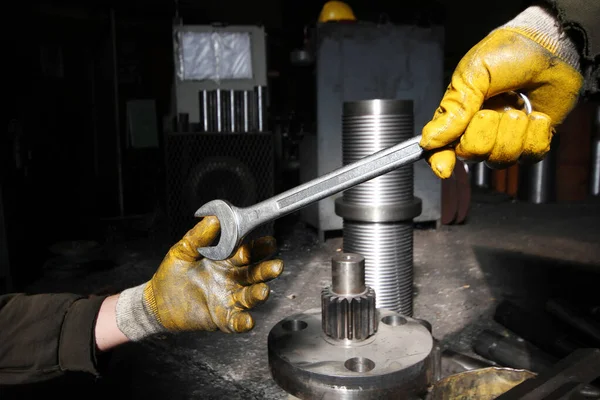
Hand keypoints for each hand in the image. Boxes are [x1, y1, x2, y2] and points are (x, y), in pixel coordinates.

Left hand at [115, 217, 283, 339]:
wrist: (156, 300)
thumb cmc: (172, 273)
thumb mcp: (183, 249)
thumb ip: (199, 236)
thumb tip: (214, 218)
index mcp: (227, 259)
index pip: (249, 251)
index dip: (260, 247)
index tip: (269, 243)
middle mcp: (233, 278)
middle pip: (256, 273)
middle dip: (267, 270)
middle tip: (276, 266)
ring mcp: (229, 298)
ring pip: (250, 296)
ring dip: (259, 294)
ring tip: (263, 291)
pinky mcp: (221, 318)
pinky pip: (236, 321)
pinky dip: (243, 322)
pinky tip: (248, 320)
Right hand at [420, 6, 582, 178]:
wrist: (549, 46)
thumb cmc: (507, 54)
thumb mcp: (473, 75)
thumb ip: (453, 111)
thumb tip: (429, 141)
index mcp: (457, 117)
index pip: (440, 149)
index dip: (439, 160)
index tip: (444, 167)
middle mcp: (479, 132)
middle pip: (472, 156)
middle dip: (483, 134)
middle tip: (491, 111)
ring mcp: (506, 138)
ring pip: (501, 159)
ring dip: (512, 132)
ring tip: (518, 106)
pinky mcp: (533, 141)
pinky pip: (530, 156)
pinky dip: (535, 135)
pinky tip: (536, 116)